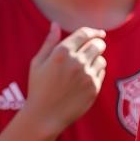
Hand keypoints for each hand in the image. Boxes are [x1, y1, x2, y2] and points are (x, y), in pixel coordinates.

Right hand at [22, 22, 106, 136]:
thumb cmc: (38, 89)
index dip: (93, 31)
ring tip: (86, 65)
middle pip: (98, 44)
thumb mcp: (37, 63)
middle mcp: (77, 62)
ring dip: (96, 59)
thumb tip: (55, 24)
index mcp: (62, 53)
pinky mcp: (94, 88)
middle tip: (94, 47)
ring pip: (102, 58)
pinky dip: (97, 72)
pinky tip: (86, 77)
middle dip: (97, 43)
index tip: (98, 32)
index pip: (85, 34)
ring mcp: (87, 75)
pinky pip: (102, 73)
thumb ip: (49, 42)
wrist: (44, 116)